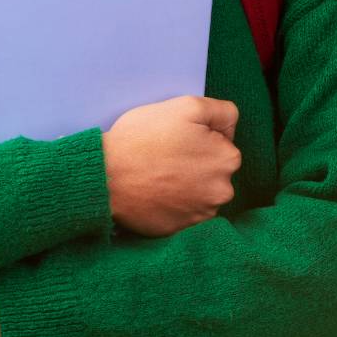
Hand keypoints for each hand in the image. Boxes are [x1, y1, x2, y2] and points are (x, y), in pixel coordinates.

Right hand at [103, 95, 241, 237]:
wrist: (105, 176)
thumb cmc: (143, 138)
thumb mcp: (186, 106)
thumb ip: (222, 111)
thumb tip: (230, 129)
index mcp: (228, 160)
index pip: (222, 142)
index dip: (199, 137)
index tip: (177, 138)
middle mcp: (222, 192)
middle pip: (213, 169)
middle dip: (196, 162)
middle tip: (165, 155)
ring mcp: (201, 215)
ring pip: (199, 192)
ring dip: (186, 184)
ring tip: (157, 174)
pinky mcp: (180, 230)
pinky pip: (182, 211)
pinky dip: (172, 203)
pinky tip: (154, 191)